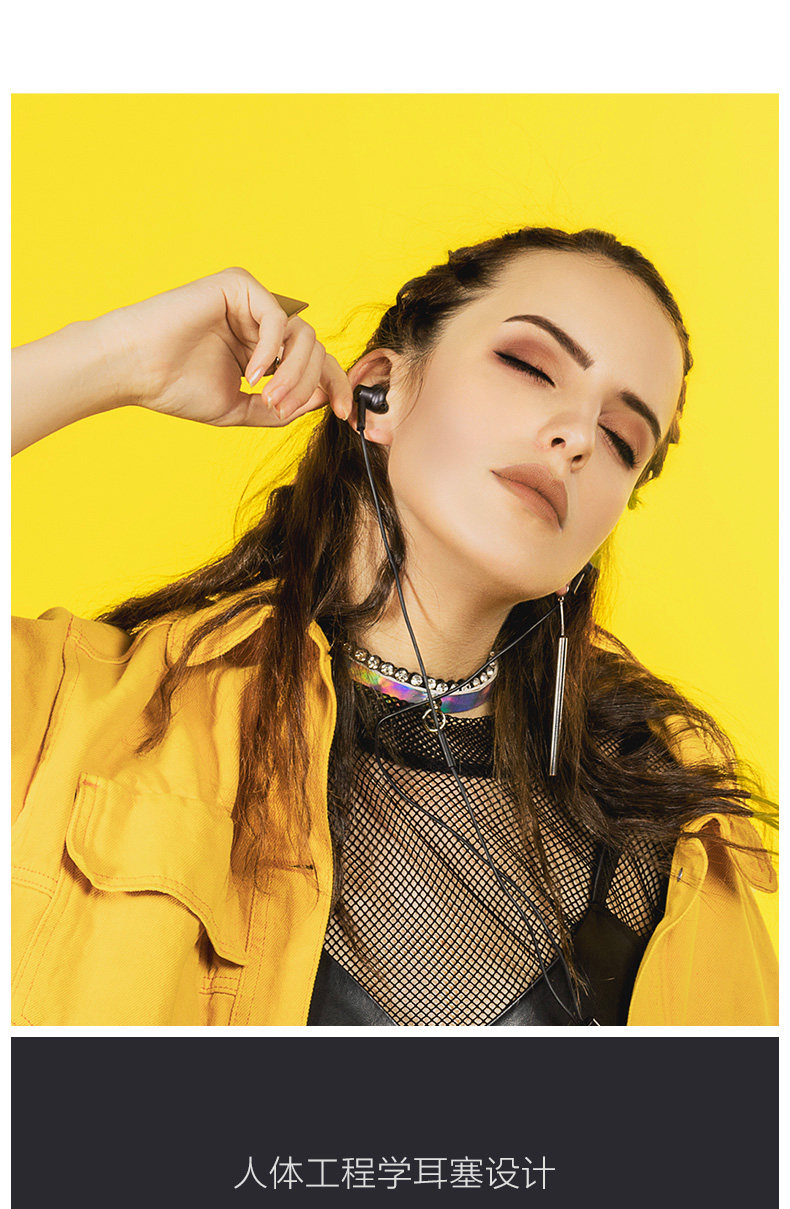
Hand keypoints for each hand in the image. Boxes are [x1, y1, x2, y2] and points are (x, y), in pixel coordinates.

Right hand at [104, 266, 353, 427]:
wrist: (136, 369)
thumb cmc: (177, 387)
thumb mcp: (241, 409)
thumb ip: (283, 406)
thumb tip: (323, 399)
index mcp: (263, 348)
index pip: (315, 362)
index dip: (336, 386)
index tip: (347, 415)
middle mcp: (261, 322)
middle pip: (315, 350)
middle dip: (308, 385)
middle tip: (280, 408)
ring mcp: (251, 302)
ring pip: (303, 335)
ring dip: (293, 373)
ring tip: (267, 396)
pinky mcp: (239, 286)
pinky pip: (278, 319)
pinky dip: (271, 350)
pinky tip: (252, 372)